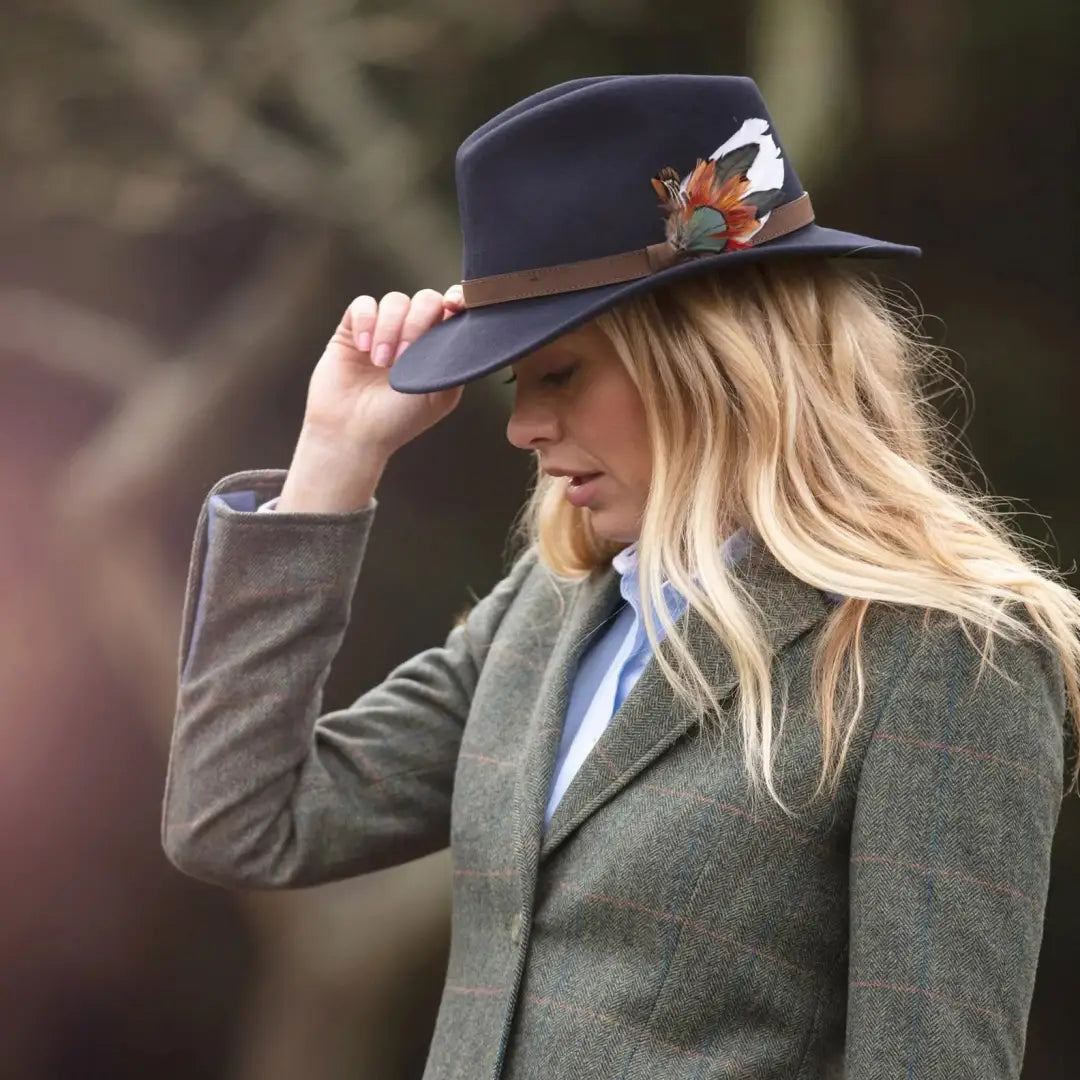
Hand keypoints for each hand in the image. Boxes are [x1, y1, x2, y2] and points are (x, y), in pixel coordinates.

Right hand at [302, 284, 465, 459]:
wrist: (353, 434)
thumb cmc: (399, 420)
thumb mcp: (440, 394)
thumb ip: (456, 360)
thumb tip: (466, 328)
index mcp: (439, 348)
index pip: (454, 310)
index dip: (458, 299)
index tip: (454, 306)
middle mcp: (413, 335)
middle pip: (426, 299)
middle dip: (418, 322)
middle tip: (404, 357)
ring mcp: (383, 330)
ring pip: (395, 300)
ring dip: (390, 329)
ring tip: (381, 363)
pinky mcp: (353, 329)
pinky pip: (363, 304)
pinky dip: (365, 321)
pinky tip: (363, 349)